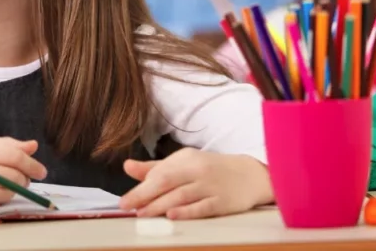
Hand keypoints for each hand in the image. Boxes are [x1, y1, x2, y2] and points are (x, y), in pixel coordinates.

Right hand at [0, 138, 47, 213]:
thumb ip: (8, 144)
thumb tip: (33, 146)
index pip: (12, 157)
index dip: (31, 164)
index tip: (41, 171)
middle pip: (12, 176)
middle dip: (25, 178)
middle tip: (27, 177)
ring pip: (6, 192)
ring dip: (17, 189)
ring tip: (15, 183)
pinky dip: (4, 198)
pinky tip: (1, 191)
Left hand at [119, 148, 272, 219]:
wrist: (250, 175)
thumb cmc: (210, 170)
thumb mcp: (183, 163)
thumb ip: (155, 168)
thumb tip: (126, 166)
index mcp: (185, 160)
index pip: (158, 173)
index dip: (140, 188)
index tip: (125, 201)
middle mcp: (197, 170)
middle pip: (166, 182)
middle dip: (144, 195)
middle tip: (127, 207)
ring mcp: (211, 186)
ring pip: (181, 195)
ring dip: (160, 205)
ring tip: (143, 214)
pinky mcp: (224, 202)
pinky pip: (203, 206)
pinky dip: (187, 211)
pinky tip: (172, 216)